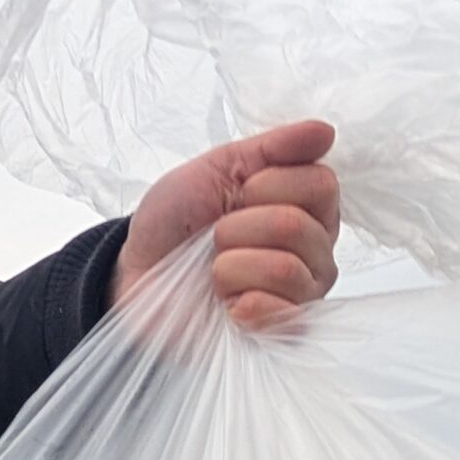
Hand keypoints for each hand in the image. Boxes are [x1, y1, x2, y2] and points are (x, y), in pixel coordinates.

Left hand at [115, 120, 340, 328]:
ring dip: (232, 265)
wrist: (136, 274)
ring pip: (286, 268)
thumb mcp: (215, 169)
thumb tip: (323, 131)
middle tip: (214, 237)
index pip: (320, 184)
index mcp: (306, 205)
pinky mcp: (284, 329)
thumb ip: (271, 148)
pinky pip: (283, 313)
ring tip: (214, 271)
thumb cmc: (175, 222)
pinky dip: (242, 303)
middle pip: (299, 226)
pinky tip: (226, 304)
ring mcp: (304, 290)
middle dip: (239, 227)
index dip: (267, 186)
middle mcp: (315, 247)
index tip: (234, 195)